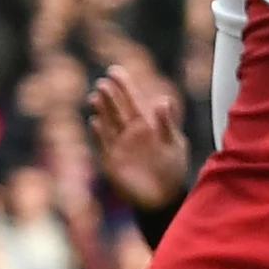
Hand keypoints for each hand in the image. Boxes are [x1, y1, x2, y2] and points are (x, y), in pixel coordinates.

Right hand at [88, 63, 190, 211]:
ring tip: (95, 97)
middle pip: (117, 109)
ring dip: (101, 110)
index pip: (133, 100)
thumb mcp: (174, 145)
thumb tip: (163, 100)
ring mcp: (119, 145)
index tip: (115, 70)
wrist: (163, 197)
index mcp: (147, 124)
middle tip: (103, 83)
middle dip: (110, 96)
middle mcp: (130, 132)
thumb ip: (167, 124)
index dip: (124, 86)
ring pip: (107, 123)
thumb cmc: (172, 169)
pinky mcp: (111, 160)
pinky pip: (102, 143)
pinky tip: (94, 122)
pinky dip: (99, 133)